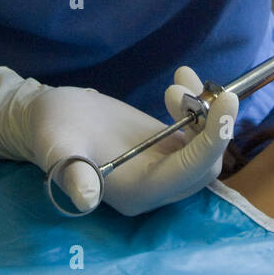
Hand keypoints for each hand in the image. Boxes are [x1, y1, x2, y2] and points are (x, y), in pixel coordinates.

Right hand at [0, 65, 237, 215]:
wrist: (48, 116)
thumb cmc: (50, 131)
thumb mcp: (55, 147)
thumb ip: (71, 171)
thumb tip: (85, 199)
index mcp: (136, 193)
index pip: (188, 174)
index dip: (212, 143)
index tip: (225, 105)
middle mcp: (156, 186)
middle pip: (206, 165)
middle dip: (216, 127)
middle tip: (212, 90)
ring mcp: (164, 166)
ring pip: (207, 147)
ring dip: (207, 113)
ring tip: (179, 82)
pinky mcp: (167, 146)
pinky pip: (198, 131)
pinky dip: (200, 104)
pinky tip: (183, 75)